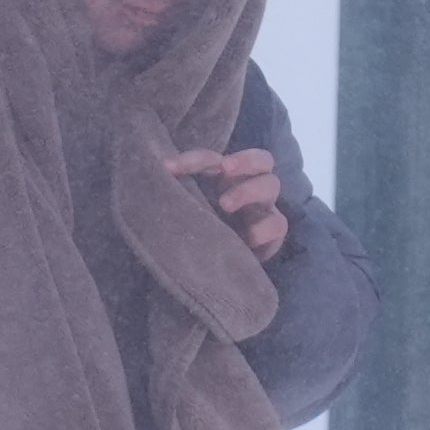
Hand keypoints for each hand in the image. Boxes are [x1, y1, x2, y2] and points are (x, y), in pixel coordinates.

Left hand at [168, 144, 288, 262]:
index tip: (169, 167)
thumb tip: (152, 179)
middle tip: (224, 169)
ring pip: (271, 185)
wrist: (216, 270)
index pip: (212, 159)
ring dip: (249, 190)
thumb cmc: (198, 233)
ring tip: (225, 205)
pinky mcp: (272, 234)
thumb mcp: (186, 212)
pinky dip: (264, 228)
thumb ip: (175, 195)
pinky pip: (278, 224)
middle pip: (261, 159)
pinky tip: (247, 238)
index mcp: (224, 178)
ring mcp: (264, 208)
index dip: (193, 159)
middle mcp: (248, 186)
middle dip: (244, 160)